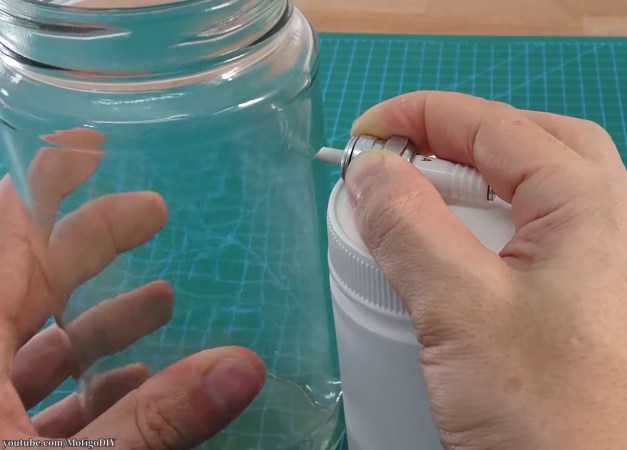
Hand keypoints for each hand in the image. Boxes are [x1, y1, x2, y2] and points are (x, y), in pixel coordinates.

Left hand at [1, 128, 265, 447]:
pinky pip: (37, 398)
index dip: (48, 182)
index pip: (7, 237)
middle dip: (92, 244)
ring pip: (35, 345)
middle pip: (27, 281)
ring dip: (101, 321)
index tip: (91, 143)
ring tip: (162, 297)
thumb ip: (156, 418)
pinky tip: (136, 381)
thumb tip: (245, 368)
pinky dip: (90, 385)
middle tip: (153, 212)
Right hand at [344, 91, 626, 448]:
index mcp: (590, 202)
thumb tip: (373, 170)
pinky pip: (556, 245)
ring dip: (490, 186)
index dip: (422, 117)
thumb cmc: (555, 417)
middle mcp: (618, 225)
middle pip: (536, 145)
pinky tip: (478, 266)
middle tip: (408, 157)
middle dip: (466, 139)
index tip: (367, 130)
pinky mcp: (611, 314)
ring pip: (550, 196)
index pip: (495, 126)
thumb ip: (410, 226)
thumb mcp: (460, 309)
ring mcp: (622, 271)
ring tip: (437, 207)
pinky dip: (508, 232)